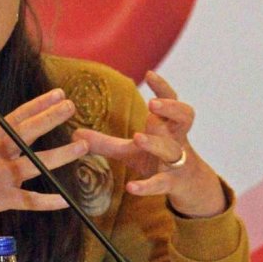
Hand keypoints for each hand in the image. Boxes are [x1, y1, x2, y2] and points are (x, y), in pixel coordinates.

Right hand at [0, 88, 89, 234]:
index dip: (39, 104)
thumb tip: (7, 139)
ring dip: (62, 155)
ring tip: (81, 146)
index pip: (17, 116)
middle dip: (52, 117)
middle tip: (72, 106)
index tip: (57, 94)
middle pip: (29, 132)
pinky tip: (65, 200)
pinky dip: (48, 201)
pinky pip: (29, 201)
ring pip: (37, 164)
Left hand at [74, 71, 226, 217]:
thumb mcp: (130, 150)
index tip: (150, 74)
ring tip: (138, 138)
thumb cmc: (157, 159)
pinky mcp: (173, 184)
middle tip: (152, 104)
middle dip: (170, 109)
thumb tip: (74, 133)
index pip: (171, 101)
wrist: (188, 187)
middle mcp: (176, 140)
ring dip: (156, 143)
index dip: (163, 87)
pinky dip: (147, 186)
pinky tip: (131, 187)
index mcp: (167, 126)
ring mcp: (177, 162)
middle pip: (184, 118)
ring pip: (172, 150)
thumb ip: (104, 142)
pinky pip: (162, 183)